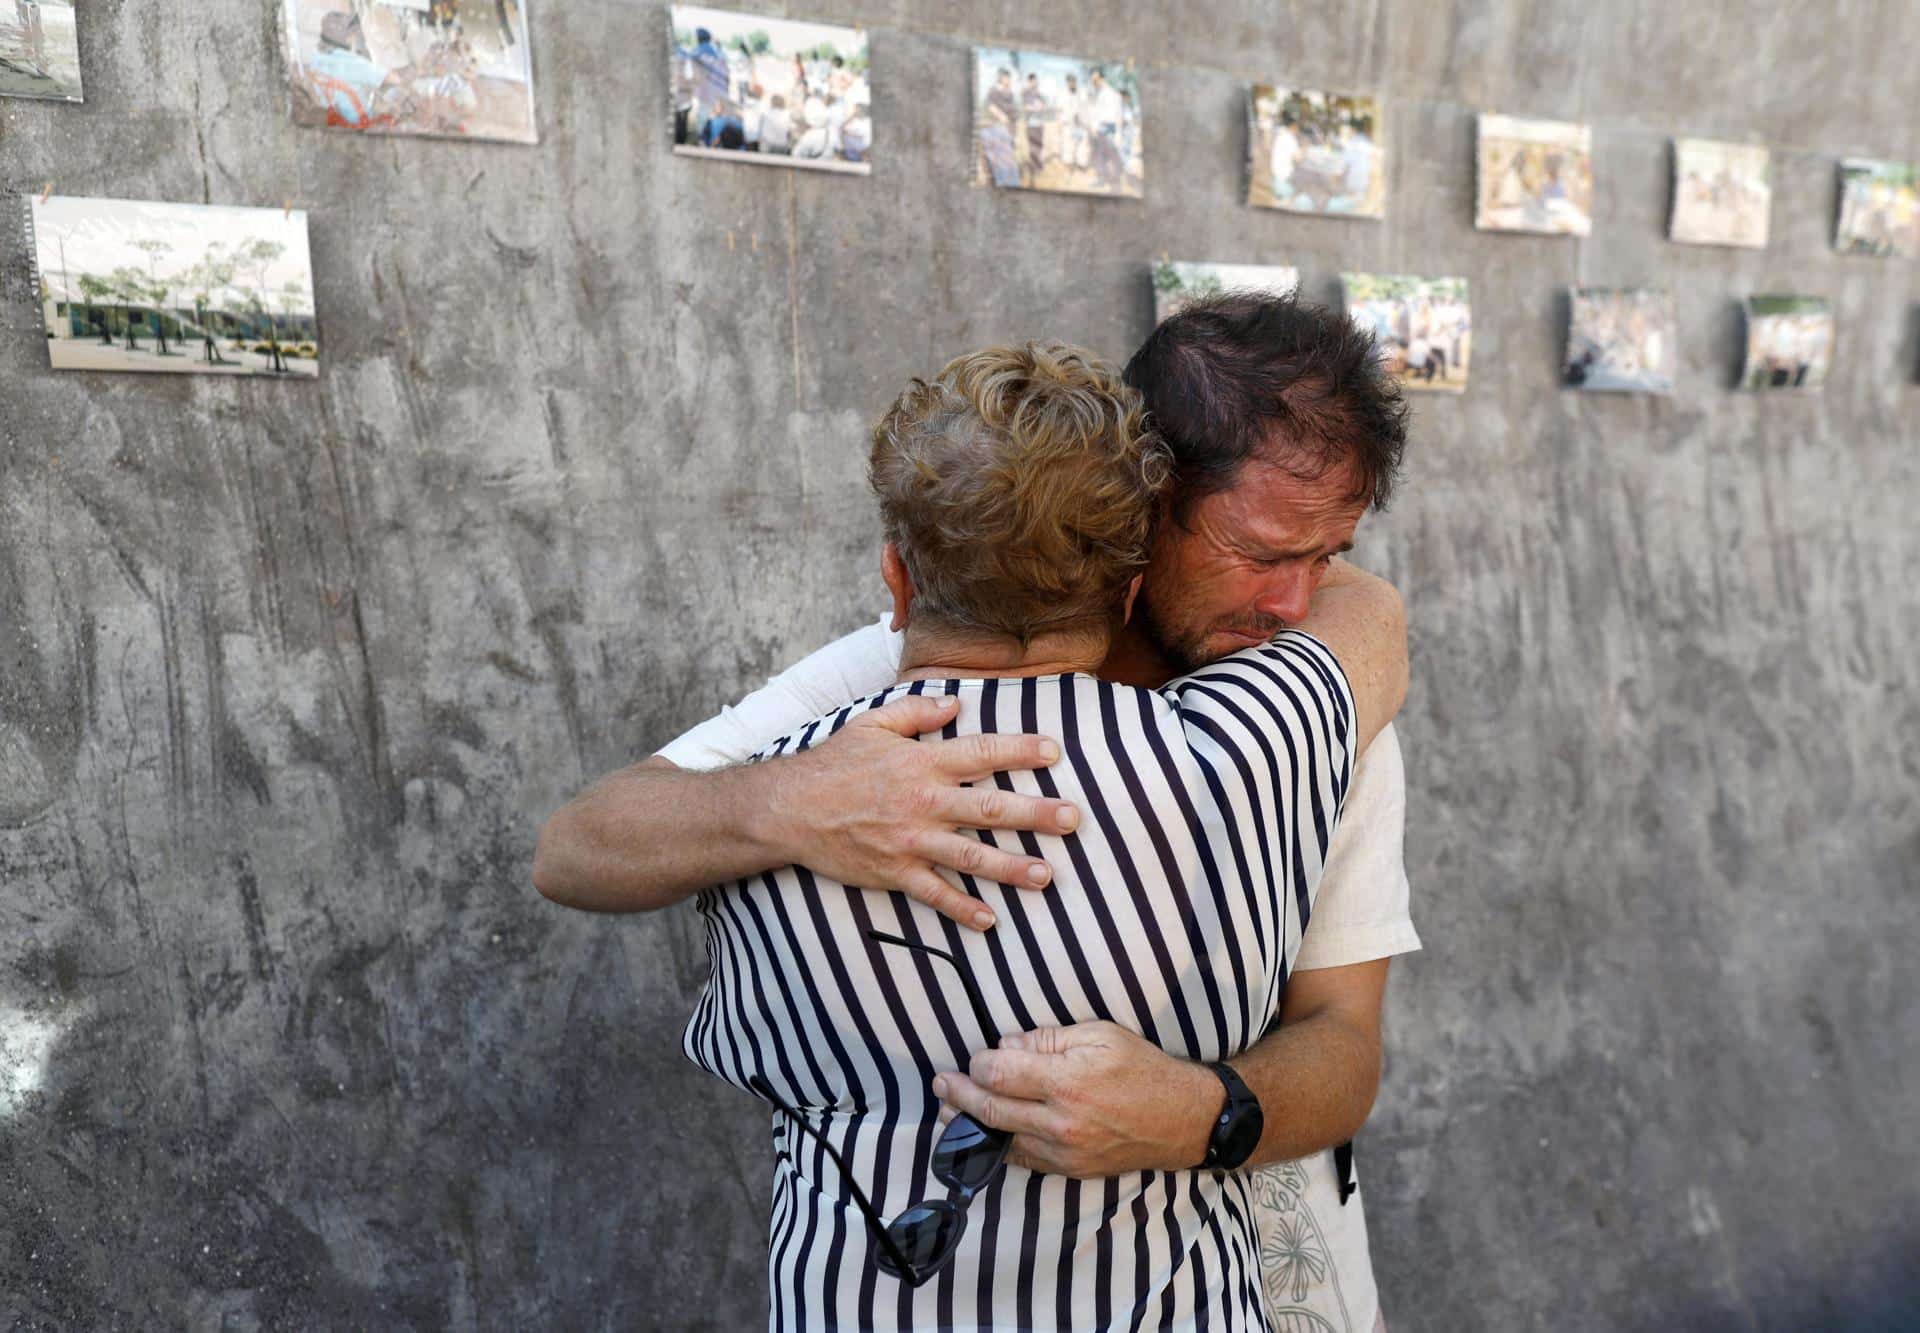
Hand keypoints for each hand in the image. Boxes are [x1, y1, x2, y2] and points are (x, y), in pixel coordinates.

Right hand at [765, 694, 1079, 931]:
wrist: (789, 808)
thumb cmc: (834, 763)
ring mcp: (910, 841)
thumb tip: (957, 704)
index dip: (1020, 750)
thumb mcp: (872, 724)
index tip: (1055, 751)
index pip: (981, 753)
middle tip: (1072, 819)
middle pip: (989, 808)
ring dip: (1011, 867)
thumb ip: (917, 711)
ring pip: (971, 856)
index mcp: (922, 763)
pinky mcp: (894, 872)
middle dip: (1035, 814)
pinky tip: (989, 919)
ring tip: (1046, 875)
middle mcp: (923, 802)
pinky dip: (962, 908)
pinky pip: (934, 894)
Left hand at [930, 1022, 1220, 1176]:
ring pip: (1001, 1140)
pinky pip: (1024, 1159)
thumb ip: (1046, 1039)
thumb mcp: (1098, 1034)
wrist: (1182, 1119)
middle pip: (990, 1110)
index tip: (975, 1057)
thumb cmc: (1142, 1068)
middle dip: (957, 1096)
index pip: (999, 1073)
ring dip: (969, 1126)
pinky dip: (1000, 1145)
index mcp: (1066, 1081)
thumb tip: (1005, 1046)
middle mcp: (1061, 1122)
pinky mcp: (1071, 1170)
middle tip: (940, 1085)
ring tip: (948, 1112)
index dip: (978, 1064)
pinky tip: (986, 1134)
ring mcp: (1064, 1152)